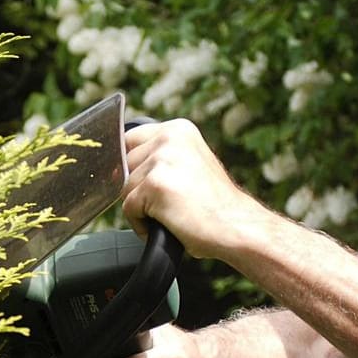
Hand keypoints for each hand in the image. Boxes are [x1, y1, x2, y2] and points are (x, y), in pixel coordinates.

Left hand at [121, 120, 269, 262]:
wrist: (238, 228)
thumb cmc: (216, 207)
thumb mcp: (189, 165)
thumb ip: (161, 157)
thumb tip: (119, 167)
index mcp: (178, 129)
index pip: (130, 140)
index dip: (133, 167)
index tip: (149, 185)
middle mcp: (169, 137)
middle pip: (123, 164)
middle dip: (137, 188)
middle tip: (168, 203)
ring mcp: (162, 159)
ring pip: (124, 188)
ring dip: (141, 208)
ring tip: (171, 215)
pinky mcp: (155, 184)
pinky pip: (128, 209)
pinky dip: (141, 224)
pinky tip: (167, 225)